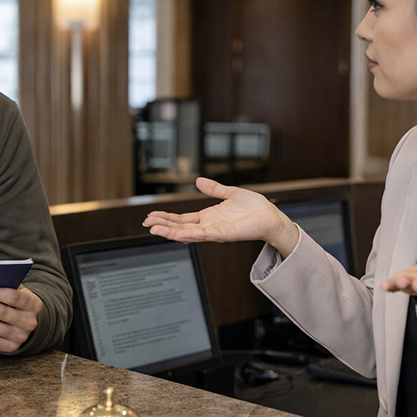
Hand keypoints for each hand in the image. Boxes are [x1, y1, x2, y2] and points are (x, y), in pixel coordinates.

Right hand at [142, 177, 299, 256]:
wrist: (271, 217)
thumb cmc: (255, 208)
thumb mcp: (230, 193)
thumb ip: (214, 189)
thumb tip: (198, 181)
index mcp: (209, 217)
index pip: (182, 219)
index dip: (166, 218)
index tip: (151, 216)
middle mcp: (209, 226)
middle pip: (180, 227)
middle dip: (162, 225)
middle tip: (145, 223)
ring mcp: (214, 232)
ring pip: (186, 233)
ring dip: (169, 231)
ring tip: (153, 229)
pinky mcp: (223, 234)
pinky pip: (202, 235)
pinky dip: (188, 235)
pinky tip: (176, 233)